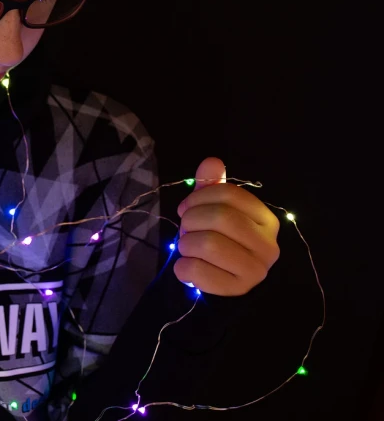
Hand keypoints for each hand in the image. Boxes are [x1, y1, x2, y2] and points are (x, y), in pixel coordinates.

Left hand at [175, 157, 279, 295]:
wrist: (227, 282)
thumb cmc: (222, 241)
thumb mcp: (217, 211)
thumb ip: (213, 187)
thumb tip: (212, 162)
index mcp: (266, 219)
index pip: (230, 194)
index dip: (200, 196)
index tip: (186, 207)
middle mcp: (268, 245)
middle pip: (220, 217)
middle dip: (191, 220)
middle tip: (185, 229)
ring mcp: (256, 270)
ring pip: (208, 244)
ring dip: (186, 244)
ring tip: (188, 248)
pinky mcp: (237, 290)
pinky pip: (198, 271)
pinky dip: (183, 268)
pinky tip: (187, 267)